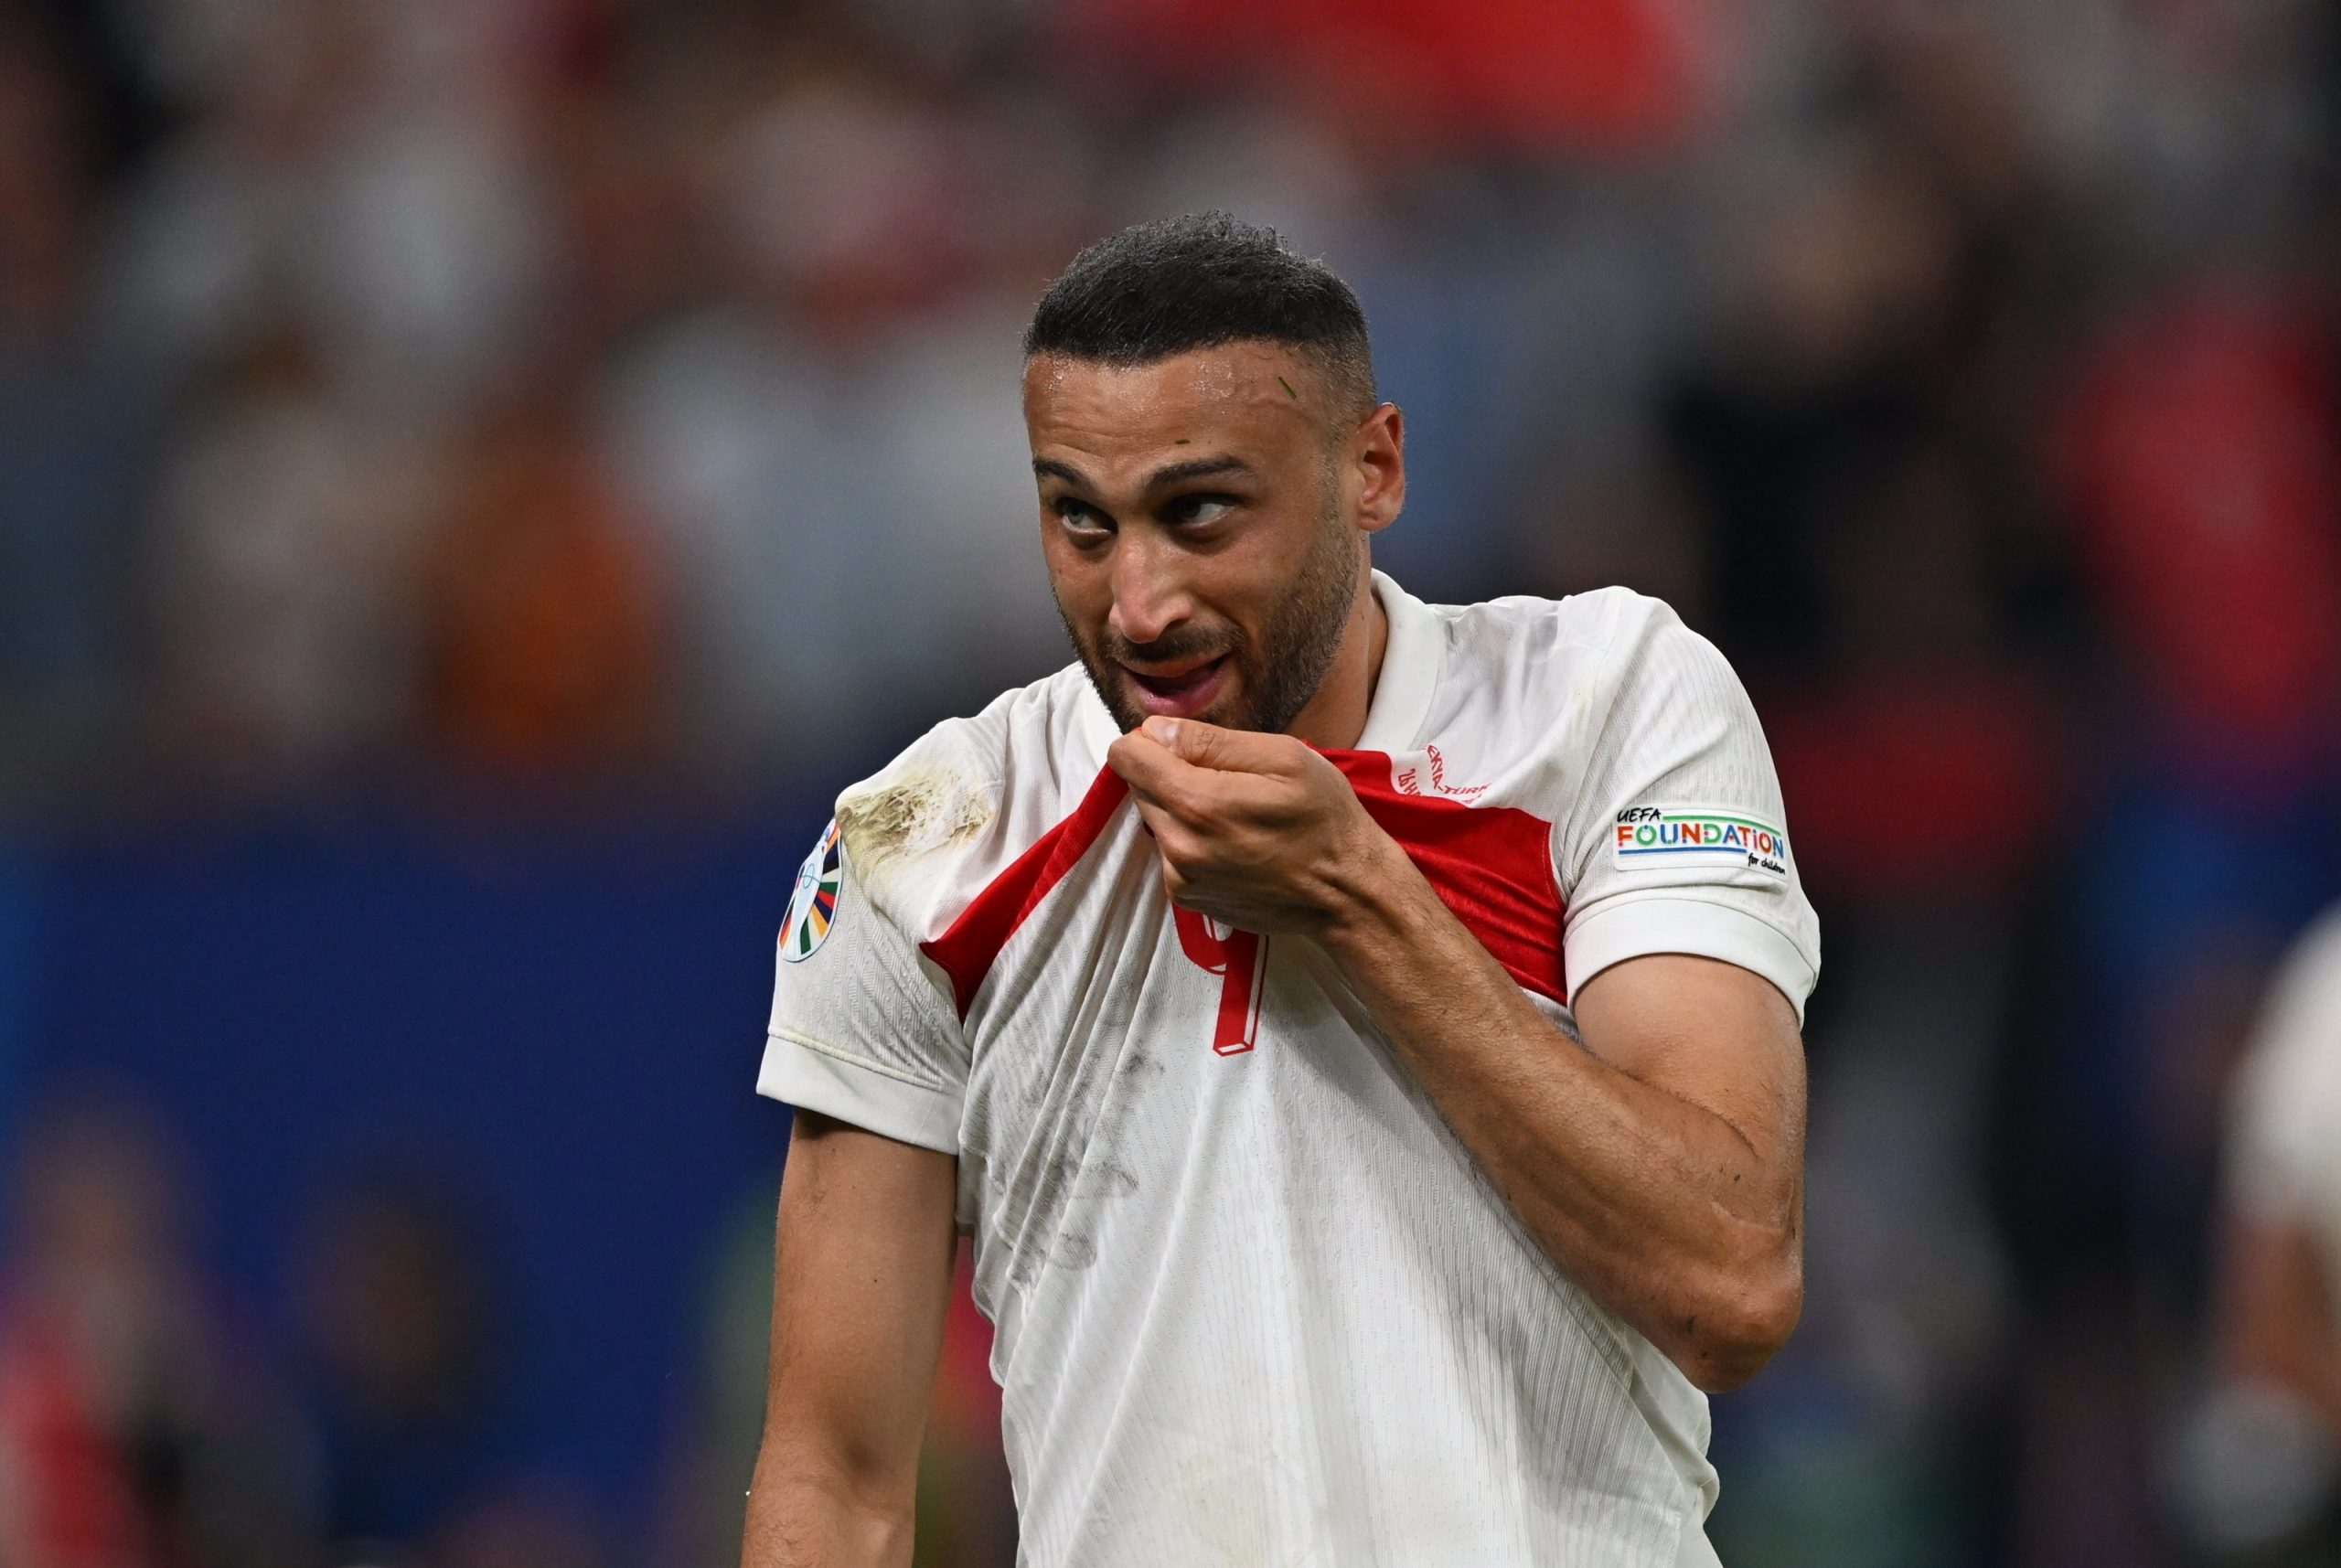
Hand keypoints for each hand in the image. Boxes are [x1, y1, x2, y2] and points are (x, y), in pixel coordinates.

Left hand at [1105, 716, 1395, 935]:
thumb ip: (1209, 741)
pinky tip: (1232, 841)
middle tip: (1226, 779)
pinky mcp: (1186, 897)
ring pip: (1153, 818)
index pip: (1127, 756)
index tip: (1184, 743)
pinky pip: (1168, 851)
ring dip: (1179, 808)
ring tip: (1234, 813)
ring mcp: (1180, 877)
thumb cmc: (1324, 819)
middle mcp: (1179, 845)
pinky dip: (1189, 840)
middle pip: (1137, 787)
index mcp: (1199, 803)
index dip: (1150, 739)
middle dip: (1169, 773)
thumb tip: (1153, 730)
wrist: (1346, 892)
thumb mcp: (1282, 757)